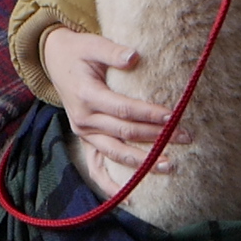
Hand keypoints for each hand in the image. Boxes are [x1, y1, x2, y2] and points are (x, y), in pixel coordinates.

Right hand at [41, 27, 188, 193]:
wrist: (54, 60)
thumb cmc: (79, 51)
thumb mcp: (93, 44)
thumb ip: (113, 51)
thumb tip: (134, 56)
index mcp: (86, 96)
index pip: (123, 109)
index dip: (148, 114)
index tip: (173, 115)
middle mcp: (84, 120)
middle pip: (125, 133)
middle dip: (156, 137)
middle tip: (186, 136)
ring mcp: (84, 133)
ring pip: (115, 152)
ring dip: (142, 162)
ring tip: (170, 165)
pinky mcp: (86, 139)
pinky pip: (97, 167)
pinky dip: (111, 184)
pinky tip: (129, 196)